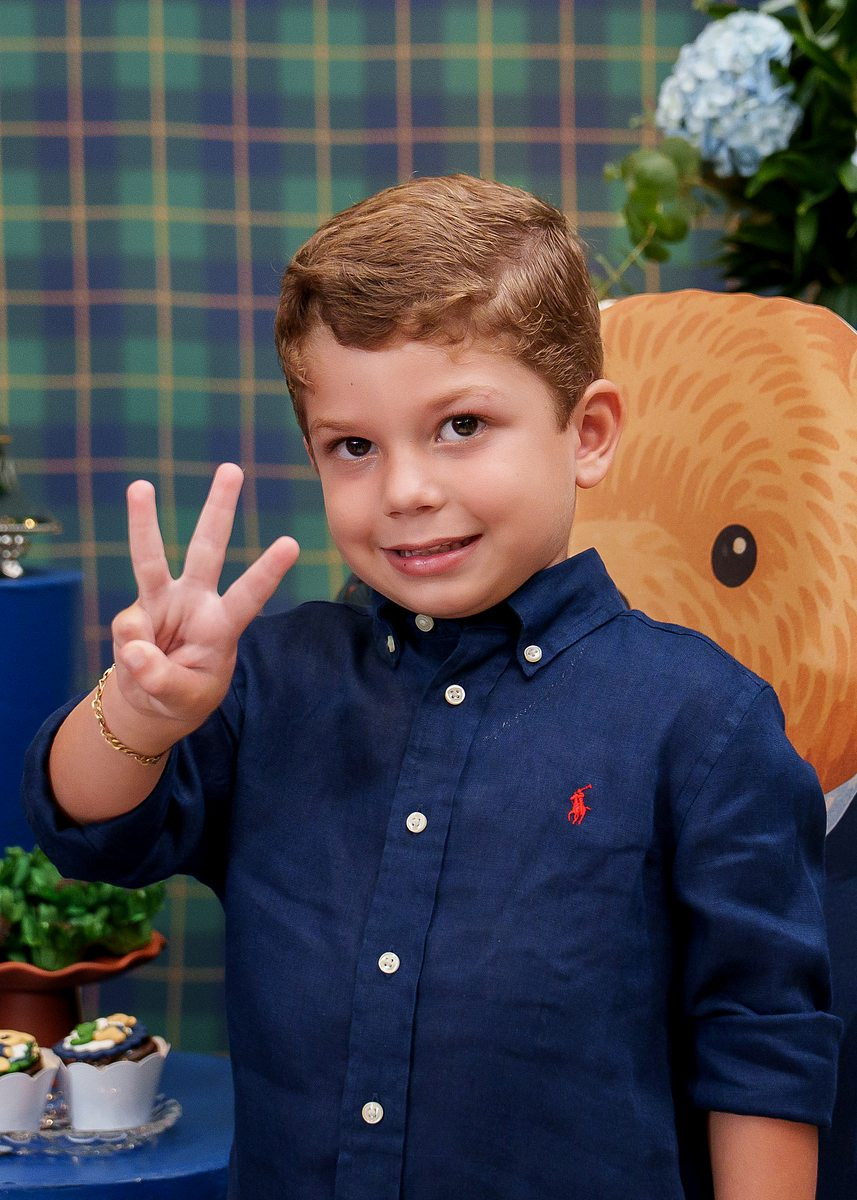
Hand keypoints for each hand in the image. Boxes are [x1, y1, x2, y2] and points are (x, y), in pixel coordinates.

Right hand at [109, 463, 298, 744]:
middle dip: (219, 510)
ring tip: (140, 486)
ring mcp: (163, 603)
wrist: (152, 702)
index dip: (267, 571)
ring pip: (150, 559)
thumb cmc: (181, 696)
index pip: (249, 595)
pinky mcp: (135, 612)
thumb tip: (134, 644)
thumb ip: (159, 676)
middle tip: (232, 469)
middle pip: (207, 549)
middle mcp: (195, 602)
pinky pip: (126, 626)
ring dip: (144, 522)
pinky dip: (130, 648)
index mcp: (222, 625)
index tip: (292, 543)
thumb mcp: (180, 697)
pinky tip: (140, 664)